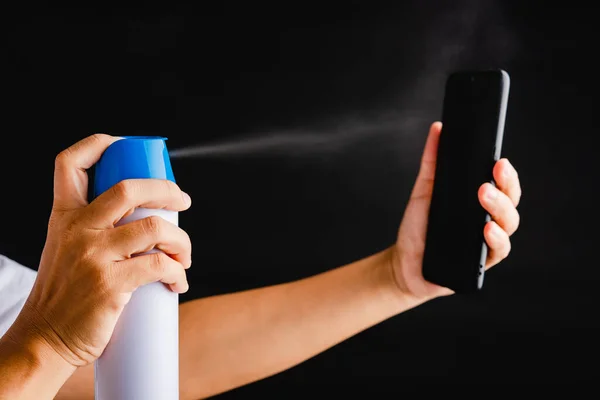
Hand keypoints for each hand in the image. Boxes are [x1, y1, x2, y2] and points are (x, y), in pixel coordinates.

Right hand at [10, 134, 192, 367]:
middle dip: (166, 188)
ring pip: (154, 227)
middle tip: (183, 200)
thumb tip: (143, 218)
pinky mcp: (110, 284)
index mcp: (63, 216)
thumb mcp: (64, 250)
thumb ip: (92, 229)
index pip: (71, 163)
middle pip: (129, 188)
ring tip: (185, 255)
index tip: (130, 147)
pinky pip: (159, 265)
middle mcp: (77, 229)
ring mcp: (93, 256)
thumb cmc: (63, 296)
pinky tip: (179, 282)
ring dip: (182, 240)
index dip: (101, 144)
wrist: (44, 340)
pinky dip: (179, 272)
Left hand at [391, 122, 521, 299]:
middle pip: (511, 201)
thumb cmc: (419, 227)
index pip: (503, 184)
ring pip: (509, 224)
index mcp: (479, 202)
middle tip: (494, 172)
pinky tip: (487, 229)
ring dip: (500, 208)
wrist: (404, 262)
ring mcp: (487, 242)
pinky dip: (496, 239)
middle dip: (506, 185)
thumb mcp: (424, 190)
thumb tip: (438, 128)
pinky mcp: (481, 264)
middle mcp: (489, 220)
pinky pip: (498, 251)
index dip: (506, 173)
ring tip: (485, 195)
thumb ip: (432, 161)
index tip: (499, 160)